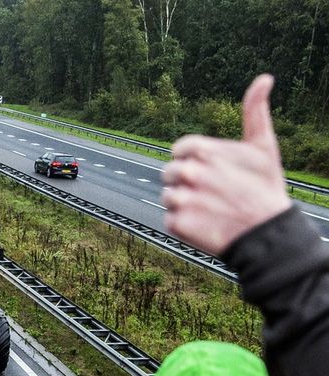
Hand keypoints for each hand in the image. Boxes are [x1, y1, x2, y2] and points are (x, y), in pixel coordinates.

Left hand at [162, 74, 290, 255]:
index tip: (213, 172)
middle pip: (171, 173)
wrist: (268, 235)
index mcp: (203, 150)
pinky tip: (206, 223)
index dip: (195, 161)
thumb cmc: (266, 189)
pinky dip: (184, 223)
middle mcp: (189, 172)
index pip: (179, 151)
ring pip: (169, 196)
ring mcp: (181, 198)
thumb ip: (255, 112)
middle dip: (188, 182)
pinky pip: (170, 219)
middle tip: (215, 193)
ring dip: (185, 203)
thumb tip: (264, 78)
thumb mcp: (264, 147)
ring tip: (212, 209)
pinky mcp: (177, 223)